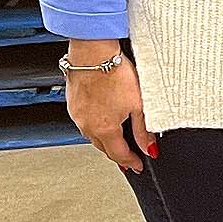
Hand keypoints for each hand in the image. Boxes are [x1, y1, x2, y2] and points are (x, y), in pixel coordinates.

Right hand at [63, 40, 156, 173]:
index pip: (119, 154)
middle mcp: (88, 126)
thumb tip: (149, 148)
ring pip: (92, 136)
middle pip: (104, 148)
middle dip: (117, 154)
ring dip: (105, 141)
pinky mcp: (73, 104)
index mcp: (105, 129)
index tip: (138, 167)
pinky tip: (102, 120)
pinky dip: (95, 126)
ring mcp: (78, 115)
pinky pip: (85, 122)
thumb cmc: (115, 74)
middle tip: (128, 158)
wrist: (93, 54)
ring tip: (116, 142)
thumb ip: (144, 130)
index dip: (131, 162)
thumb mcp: (139, 104)